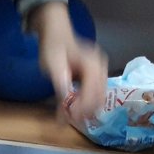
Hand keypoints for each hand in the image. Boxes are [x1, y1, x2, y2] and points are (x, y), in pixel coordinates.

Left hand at [31, 0, 107, 124]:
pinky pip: (95, 91)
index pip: (93, 91)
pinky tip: (75, 108)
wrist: (56, 33)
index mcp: (92, 64)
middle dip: (86, 110)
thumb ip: (60, 81)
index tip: (70, 118)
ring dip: (87, 108)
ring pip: (100, 95)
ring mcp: (100, 70)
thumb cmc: (53, 46)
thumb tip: (65, 100)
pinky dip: (87, 102)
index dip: (83, 107)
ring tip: (71, 117)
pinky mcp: (95, 74)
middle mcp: (100, 67)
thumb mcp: (53, 64)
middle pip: (100, 95)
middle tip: (70, 120)